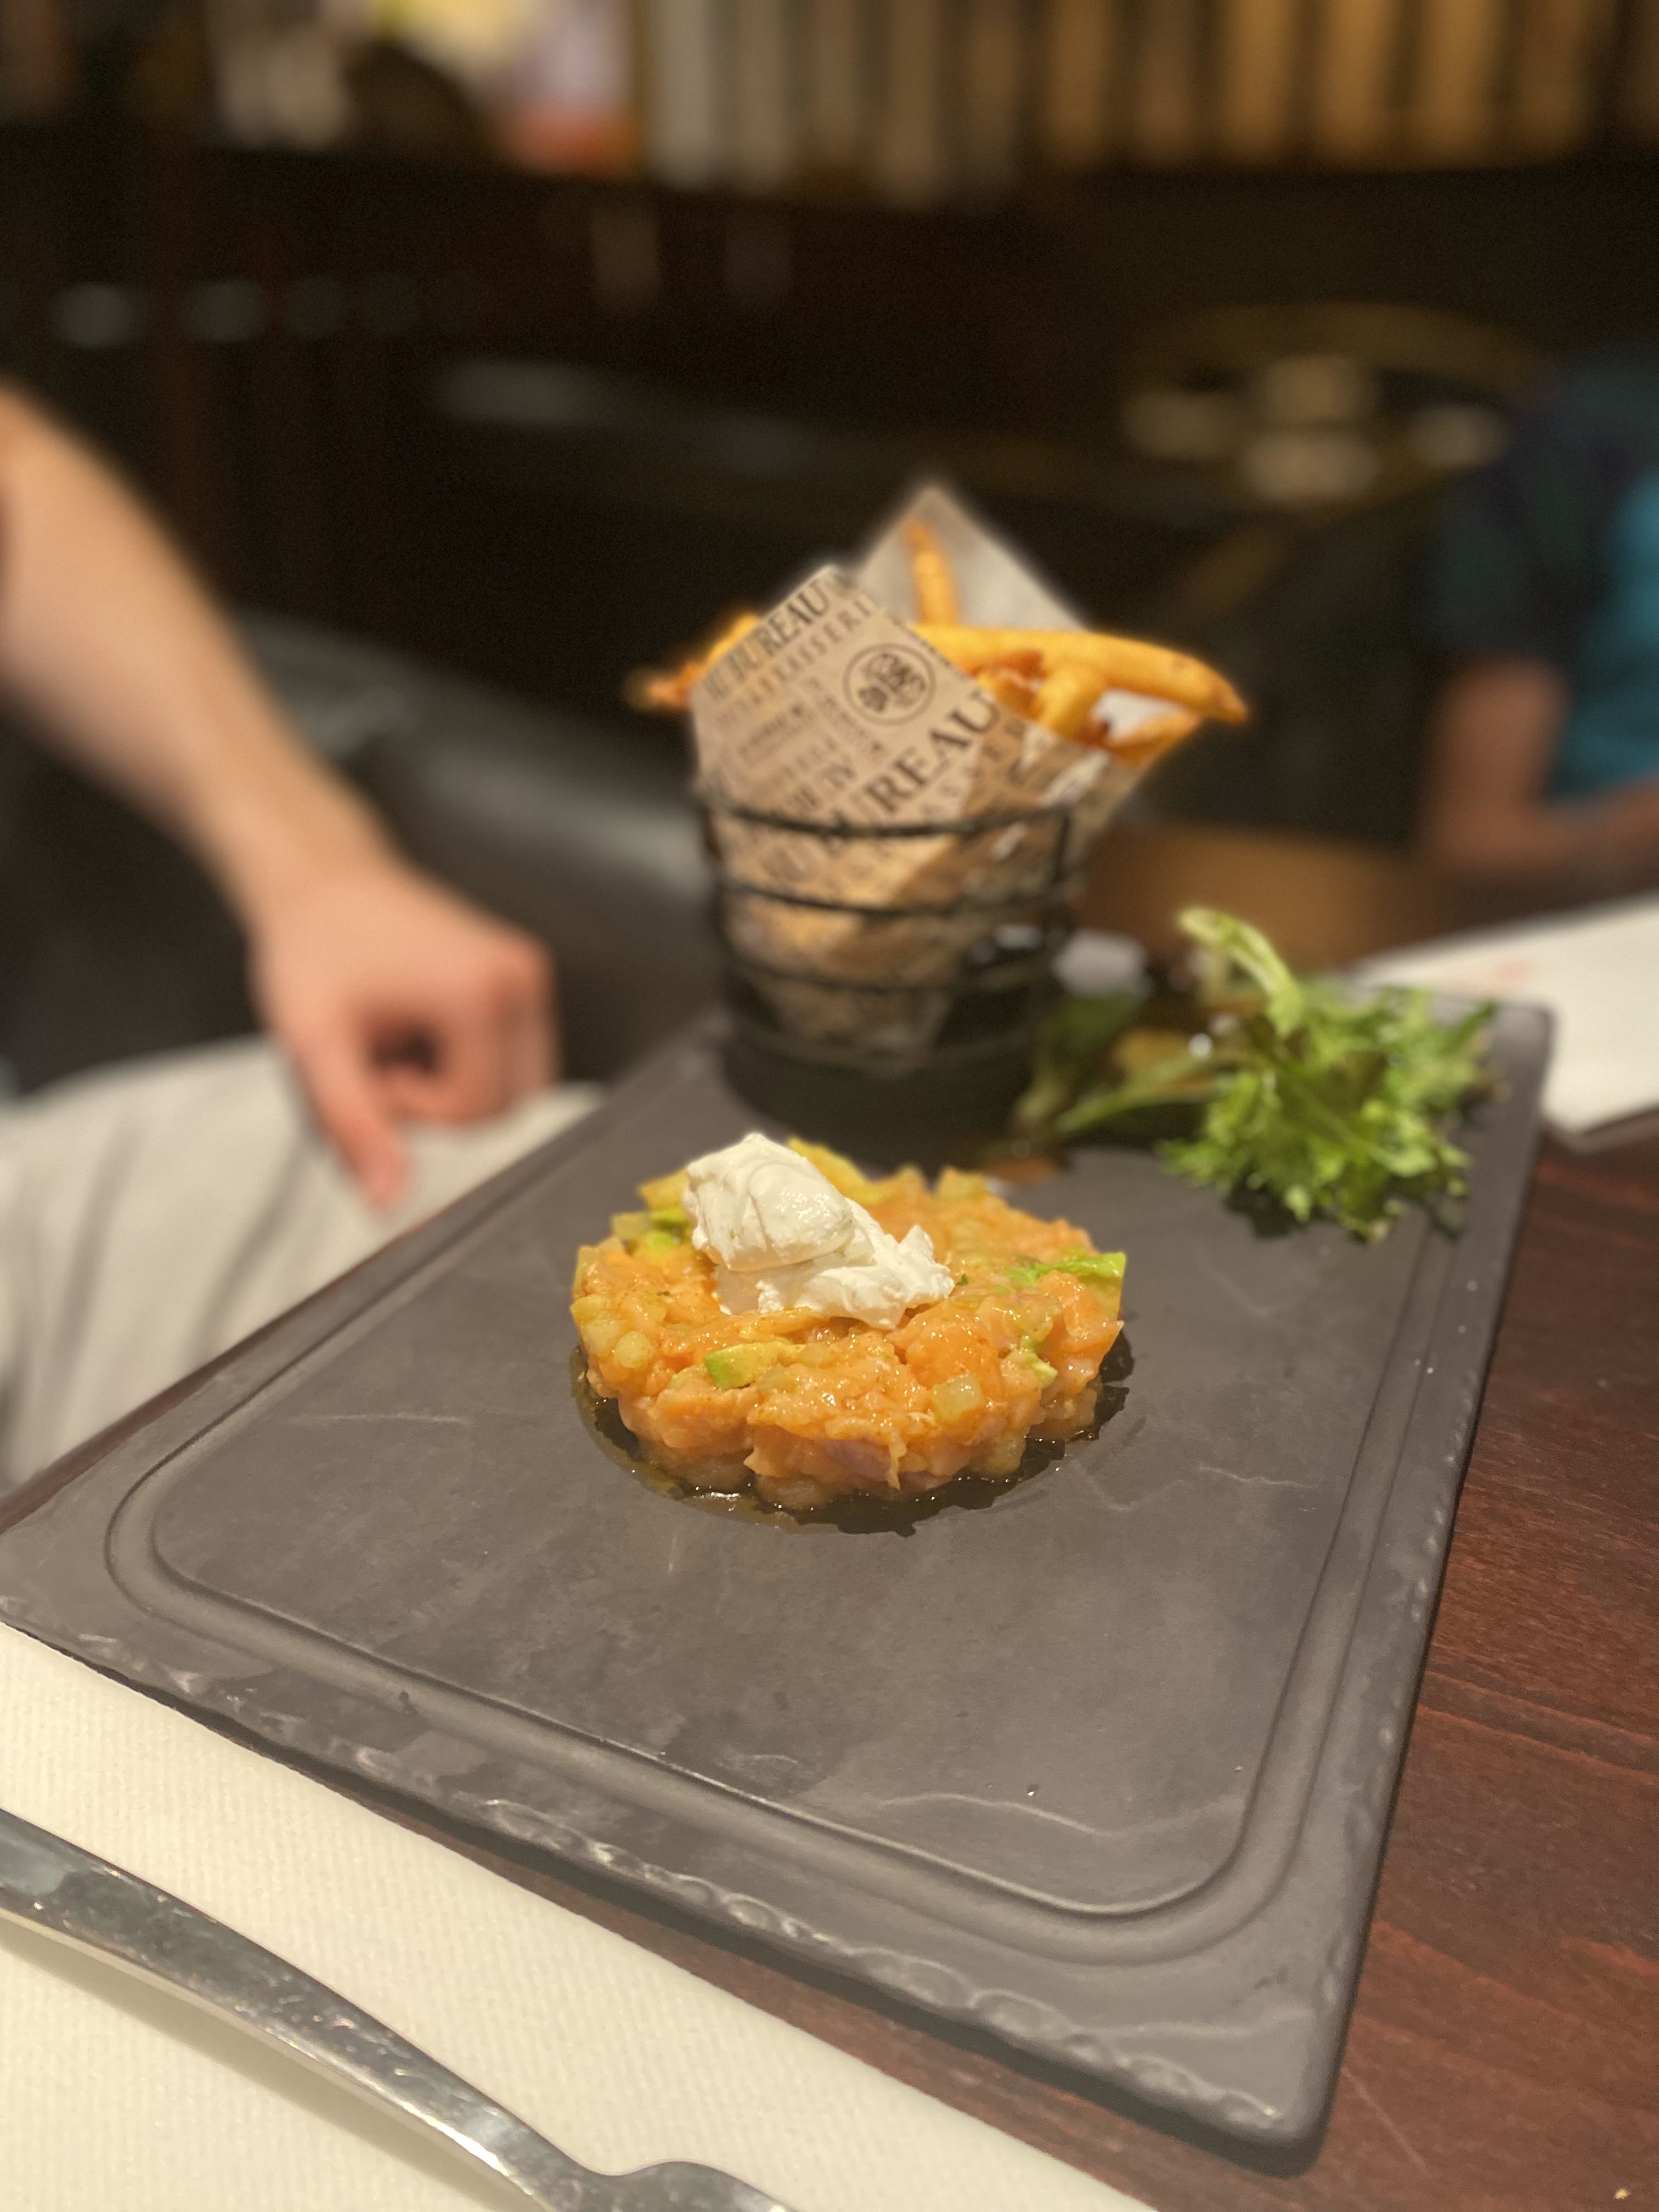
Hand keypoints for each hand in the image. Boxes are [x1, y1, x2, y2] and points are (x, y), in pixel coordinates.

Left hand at [249, 857, 556, 1206]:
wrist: (322, 883)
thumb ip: (356, 1127)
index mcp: (483, 993)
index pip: (474, 1112)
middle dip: (439, 1102)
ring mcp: (531, 975)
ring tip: (402, 1043)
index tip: (370, 1065)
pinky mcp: (527, 977)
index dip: (411, 1109)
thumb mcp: (318, 1047)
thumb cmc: (312, 955)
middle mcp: (523, 980)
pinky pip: (514, 1060)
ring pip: (515, 1089)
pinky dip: (469, 1064)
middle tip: (383, 1058)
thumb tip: (388, 1206)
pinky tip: (422, 1031)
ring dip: (455, 1086)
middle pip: (505, 1105)